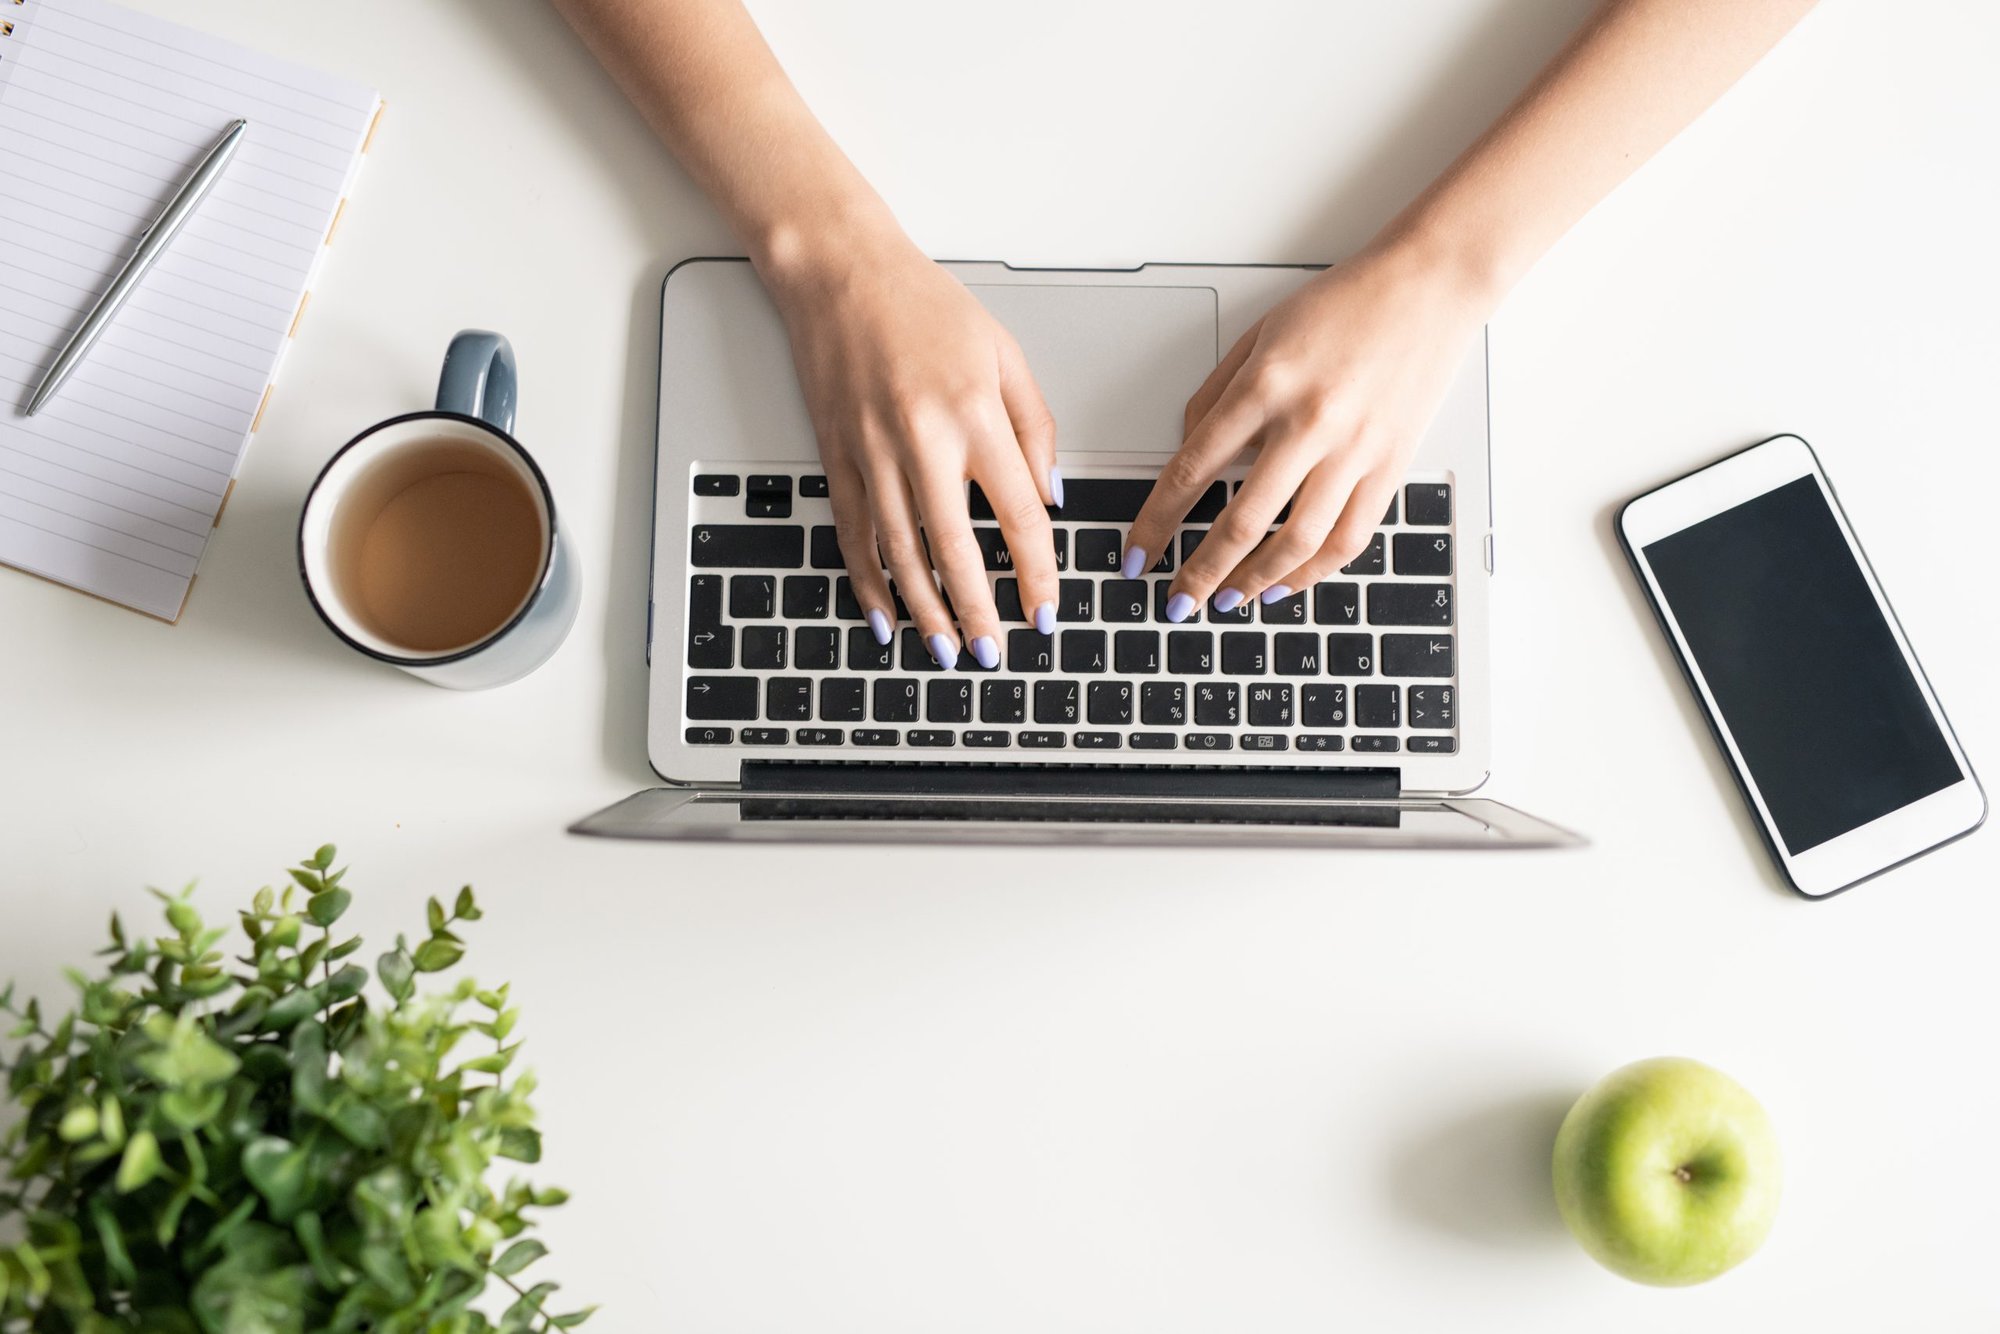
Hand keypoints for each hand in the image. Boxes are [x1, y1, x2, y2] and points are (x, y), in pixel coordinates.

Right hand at [763, 233, 1060, 667]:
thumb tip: (1050, 500)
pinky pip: (854, 535)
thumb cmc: (925, 306)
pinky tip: (884, 615)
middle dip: (977, 612)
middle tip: (994, 653)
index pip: (1017, 516)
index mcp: (974, 417)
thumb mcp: (1005, 354)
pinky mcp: (837, 457)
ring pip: (901, 554)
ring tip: (946, 650)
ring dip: (925, 611)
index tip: (1045, 610)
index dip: (1036, 573)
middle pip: (955, 551)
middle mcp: (921, 441)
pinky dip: (868, 582)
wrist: (840, 273)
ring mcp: (872, 454)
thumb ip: (1035, 429)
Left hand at [1123, 241, 1485, 618]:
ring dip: (1256, 583)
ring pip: (1297, 542)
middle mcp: (1308, 423)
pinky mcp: (1390, 466)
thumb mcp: (1259, 335)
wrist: (1427, 287)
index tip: (1138, 554)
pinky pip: (1348, 538)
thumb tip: (1187, 451)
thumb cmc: (1344, 304)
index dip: (1158, 523)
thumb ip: (1216, 395)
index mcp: (1264, 386)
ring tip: (1228, 601)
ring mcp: (1354, 450)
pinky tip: (1286, 584)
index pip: (1192, 471)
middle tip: (1179, 601)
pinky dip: (1313, 572)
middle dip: (1201, 573)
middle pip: (1241, 521)